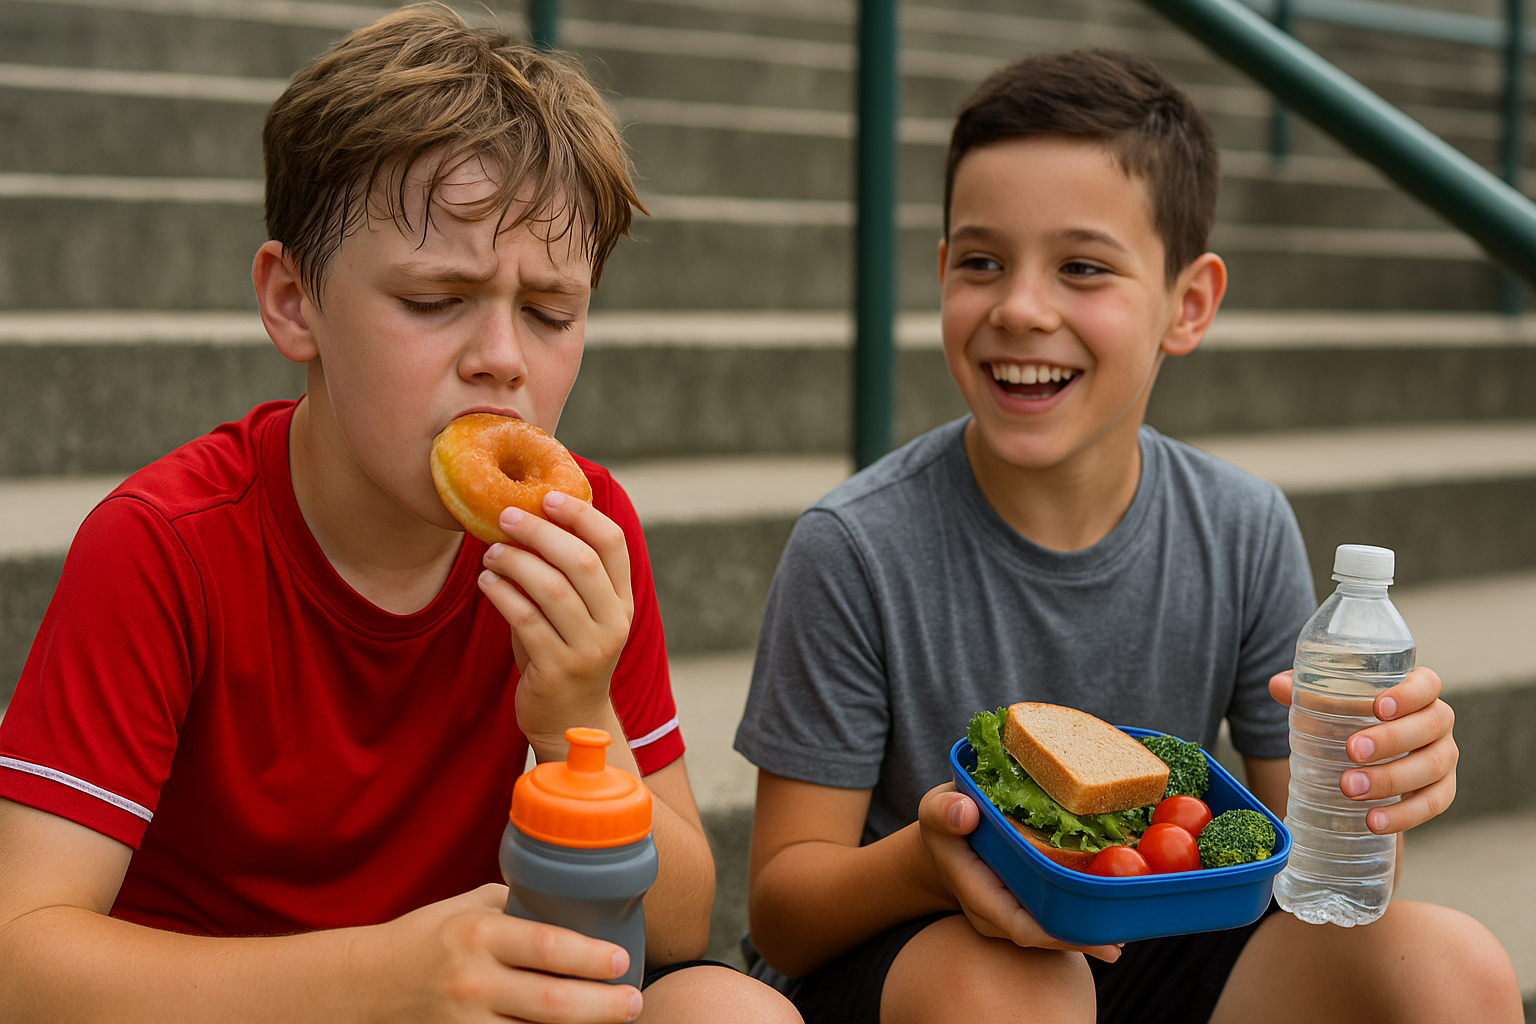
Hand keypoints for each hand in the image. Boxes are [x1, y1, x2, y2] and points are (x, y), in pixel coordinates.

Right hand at [365, 884, 641, 1023]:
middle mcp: (472, 983)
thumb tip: (577, 903)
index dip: (590, 957)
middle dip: (602, 1007)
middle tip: (633, 1002)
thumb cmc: (428, 939)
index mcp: (478, 936)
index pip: (545, 946)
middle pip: (552, 1004)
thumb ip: (519, 907)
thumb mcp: (469, 909)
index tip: (622, 961)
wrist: (365, 985)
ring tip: (613, 1023)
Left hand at [478, 493, 634, 746]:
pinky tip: (488, 581)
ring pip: (553, 589)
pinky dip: (503, 593)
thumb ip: (565, 573)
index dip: (581, 514)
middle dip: (540, 532)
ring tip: (491, 552)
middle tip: (505, 516)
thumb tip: (527, 515)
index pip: (613, 544)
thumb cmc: (564, 653)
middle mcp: (612, 622)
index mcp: (621, 601)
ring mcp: (588, 648)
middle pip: (581, 561)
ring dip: (516, 562)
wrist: (569, 720)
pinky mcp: (557, 669)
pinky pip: (526, 620)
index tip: (547, 496)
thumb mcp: (578, 613)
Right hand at [916, 783, 1120, 962]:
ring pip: (1052, 930)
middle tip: (1122, 938)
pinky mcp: (1026, 904)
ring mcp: (1012, 912)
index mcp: (978, 894)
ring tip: (1125, 928)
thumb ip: (943, 811)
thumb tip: (964, 812)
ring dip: (1087, 931)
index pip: (1020, 925)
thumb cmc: (944, 821)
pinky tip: (1111, 912)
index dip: (1058, 934)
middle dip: (1082, 939)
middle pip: (1044, 936)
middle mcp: (996, 914)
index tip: (1095, 935)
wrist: (945, 838)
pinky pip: (1054, 916)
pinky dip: (1081, 915)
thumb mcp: (935, 809)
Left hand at [1269, 666, 1457, 832]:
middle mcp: (1438, 721)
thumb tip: (1278, 685)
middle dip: (1391, 739)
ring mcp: (1444, 757)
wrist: (1368, 758)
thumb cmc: (1350, 718)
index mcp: (1418, 692)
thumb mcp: (1330, 702)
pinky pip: (1434, 804)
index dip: (1409, 694)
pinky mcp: (1442, 790)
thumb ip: (1306, 691)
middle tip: (1351, 750)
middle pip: (1431, 726)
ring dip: (1392, 780)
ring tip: (1350, 788)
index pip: (1427, 684)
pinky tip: (1373, 821)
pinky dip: (1405, 815)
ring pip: (1432, 767)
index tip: (1378, 707)